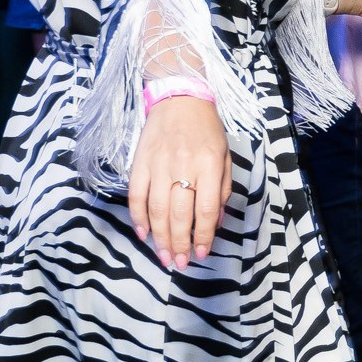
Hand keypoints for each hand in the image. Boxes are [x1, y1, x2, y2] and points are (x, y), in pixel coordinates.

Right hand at [128, 96, 232, 270]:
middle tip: (181, 263)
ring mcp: (159, 164)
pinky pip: (136, 195)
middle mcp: (183, 166)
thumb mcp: (224, 156)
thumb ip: (222, 190)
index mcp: (208, 164)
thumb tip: (214, 223)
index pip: (206, 208)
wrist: (179, 98)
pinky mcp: (140, 162)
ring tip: (165, 256)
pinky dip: (138, 217)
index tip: (202, 253)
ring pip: (157, 209)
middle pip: (179, 213)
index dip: (203, 235)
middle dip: (180, 243)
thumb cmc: (207, 130)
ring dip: (160, 237)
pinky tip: (143, 233)